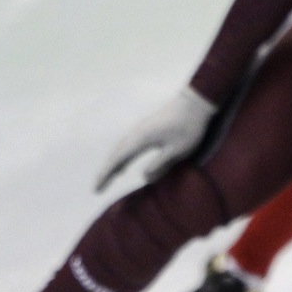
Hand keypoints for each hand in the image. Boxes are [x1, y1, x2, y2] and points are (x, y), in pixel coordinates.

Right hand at [95, 86, 215, 191]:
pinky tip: (123, 164)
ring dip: (112, 164)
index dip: (106, 175)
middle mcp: (137, 133)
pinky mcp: (147, 128)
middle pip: (115, 154)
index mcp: (142, 139)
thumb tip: (143, 178)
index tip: (96, 189)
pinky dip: (121, 156)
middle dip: (105, 171)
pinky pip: (128, 145)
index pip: (118, 160)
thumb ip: (161, 164)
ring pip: (120, 148)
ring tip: (108, 179)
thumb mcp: (178, 150)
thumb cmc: (189, 127)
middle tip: (97, 188)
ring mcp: (141, 129)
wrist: (195, 102)